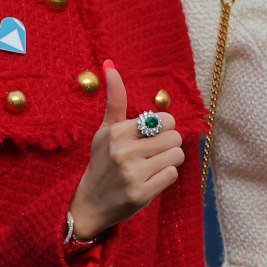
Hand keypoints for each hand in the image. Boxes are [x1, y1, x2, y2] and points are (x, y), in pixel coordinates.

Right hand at [68, 62, 183, 240]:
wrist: (90, 202)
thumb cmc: (101, 162)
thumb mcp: (104, 130)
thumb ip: (115, 100)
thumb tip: (111, 65)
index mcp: (116, 132)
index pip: (164, 120)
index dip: (162, 129)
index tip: (148, 138)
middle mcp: (123, 151)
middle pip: (175, 138)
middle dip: (167, 146)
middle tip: (150, 155)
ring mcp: (132, 173)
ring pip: (176, 156)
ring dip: (167, 162)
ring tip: (149, 168)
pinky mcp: (141, 193)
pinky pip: (172, 175)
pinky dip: (164, 178)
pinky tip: (148, 181)